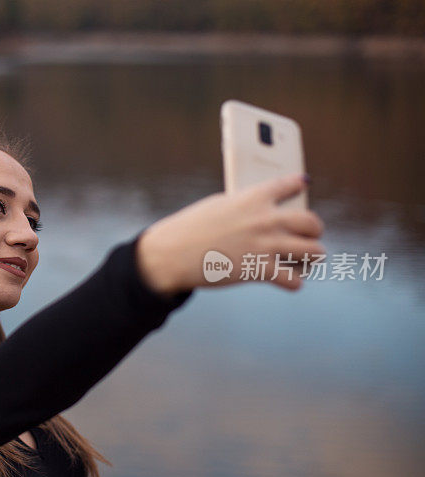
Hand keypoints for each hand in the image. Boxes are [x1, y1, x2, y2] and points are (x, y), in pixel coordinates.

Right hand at [136, 173, 325, 292]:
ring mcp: (266, 245)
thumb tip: (259, 215)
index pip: (288, 184)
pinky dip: (293, 282)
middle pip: (312, 222)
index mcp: (253, 198)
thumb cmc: (188, 230)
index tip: (303, 184)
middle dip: (313, 232)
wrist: (171, 255)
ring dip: (311, 257)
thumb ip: (242, 208)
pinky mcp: (261, 270)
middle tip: (305, 238)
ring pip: (315, 252)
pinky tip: (287, 280)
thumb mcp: (216, 207)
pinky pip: (295, 280)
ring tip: (303, 261)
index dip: (298, 184)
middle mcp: (266, 219)